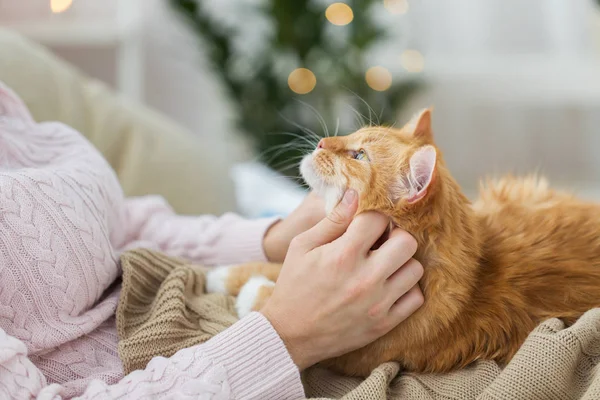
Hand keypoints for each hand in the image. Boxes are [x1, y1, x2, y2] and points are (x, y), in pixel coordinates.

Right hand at [260, 190, 424, 369]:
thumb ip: (332, 221)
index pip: (378, 219)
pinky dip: (407, 289)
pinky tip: (389, 285)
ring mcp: (378, 303)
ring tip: (385, 264)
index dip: (374, 215)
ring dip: (402, 262)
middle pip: (406, 241)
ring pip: (416, 269)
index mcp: (343, 255)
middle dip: (395, 235)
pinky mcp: (384, 323)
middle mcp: (366, 278)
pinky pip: (416, 298)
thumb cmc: (294, 285)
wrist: (290, 334)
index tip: (368, 222)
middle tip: (381, 241)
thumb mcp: (302, 247)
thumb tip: (355, 195)